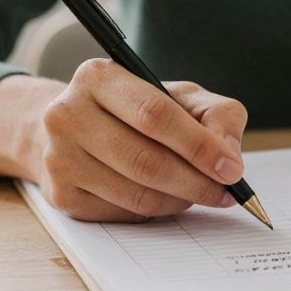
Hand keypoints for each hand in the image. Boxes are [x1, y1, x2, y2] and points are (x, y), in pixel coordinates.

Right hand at [36, 59, 247, 221]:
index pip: (155, 115)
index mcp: (98, 77)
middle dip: (196, 182)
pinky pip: (123, 213)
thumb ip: (217, 114)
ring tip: (199, 192)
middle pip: (146, 160)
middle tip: (225, 192)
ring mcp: (59, 157)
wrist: (75, 129)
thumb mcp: (180, 96)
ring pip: (136, 193)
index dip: (199, 145)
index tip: (232, 168)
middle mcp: (67, 115)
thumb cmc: (136, 110)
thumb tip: (229, 156)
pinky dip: (155, 211)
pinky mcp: (61, 195)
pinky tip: (166, 197)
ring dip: (180, 200)